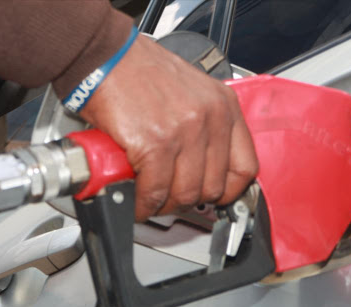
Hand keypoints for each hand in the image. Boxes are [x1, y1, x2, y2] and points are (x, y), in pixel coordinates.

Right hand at [80, 34, 257, 221]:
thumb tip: (203, 165)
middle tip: (171, 198)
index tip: (215, 198)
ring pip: (185, 194)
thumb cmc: (142, 72)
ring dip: (166, 205)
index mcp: (224, 106)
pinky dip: (144, 205)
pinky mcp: (155, 143)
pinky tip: (138, 202)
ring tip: (153, 200)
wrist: (106, 56)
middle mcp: (210, 118)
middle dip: (189, 200)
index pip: (245, 167)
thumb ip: (206, 126)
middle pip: (212, 187)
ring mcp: (184, 132)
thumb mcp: (193, 92)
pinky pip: (155, 191)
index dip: (229, 191)